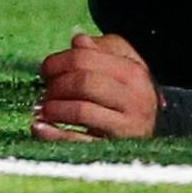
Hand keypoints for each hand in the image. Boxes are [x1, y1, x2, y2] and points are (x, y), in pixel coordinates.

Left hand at [34, 31, 158, 140]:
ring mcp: (126, 127)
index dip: (58, 62)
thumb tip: (78, 41)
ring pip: (81, 111)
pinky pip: (78, 141)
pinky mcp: (113, 151)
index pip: (85, 58)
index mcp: (133, 72)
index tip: (45, 70)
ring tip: (45, 109)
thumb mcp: (122, 64)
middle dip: (56, 86)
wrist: (152, 130)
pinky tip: (39, 127)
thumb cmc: (129, 93)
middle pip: (83, 83)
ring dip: (54, 108)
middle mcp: (135, 98)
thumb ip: (101, 49)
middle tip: (46, 91)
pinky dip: (53, 134)